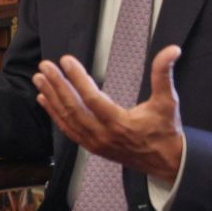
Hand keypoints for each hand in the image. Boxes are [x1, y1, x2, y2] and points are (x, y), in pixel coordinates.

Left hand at [33, 46, 185, 180]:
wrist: (165, 161)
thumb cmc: (165, 129)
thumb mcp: (168, 101)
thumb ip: (164, 74)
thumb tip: (172, 49)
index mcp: (120, 123)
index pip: (92, 98)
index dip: (77, 79)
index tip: (65, 60)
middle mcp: (102, 135)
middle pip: (73, 108)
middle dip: (57, 85)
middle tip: (45, 66)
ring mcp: (94, 143)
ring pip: (67, 119)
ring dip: (52, 97)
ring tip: (40, 78)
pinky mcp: (90, 146)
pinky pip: (67, 129)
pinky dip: (54, 114)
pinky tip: (44, 99)